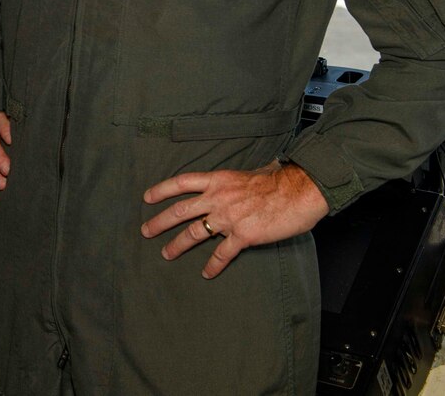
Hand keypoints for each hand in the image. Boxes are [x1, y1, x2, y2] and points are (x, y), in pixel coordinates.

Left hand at [141, 160, 329, 278]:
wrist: (299, 191)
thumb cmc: (278, 179)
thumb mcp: (249, 172)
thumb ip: (235, 181)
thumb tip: (233, 182)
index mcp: (218, 180)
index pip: (181, 183)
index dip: (162, 190)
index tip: (147, 197)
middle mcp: (217, 198)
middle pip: (180, 210)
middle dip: (159, 222)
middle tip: (145, 231)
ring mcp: (228, 218)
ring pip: (194, 233)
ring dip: (177, 244)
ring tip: (166, 253)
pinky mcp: (243, 236)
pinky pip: (222, 254)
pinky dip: (213, 265)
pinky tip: (206, 273)